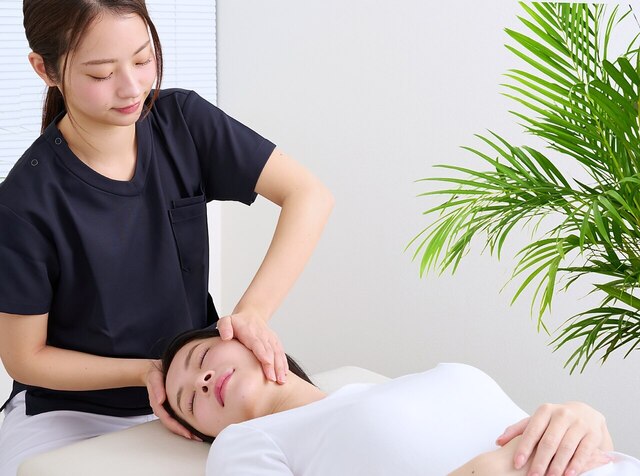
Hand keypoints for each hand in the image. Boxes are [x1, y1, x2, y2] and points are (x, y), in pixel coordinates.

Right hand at [145, 360, 201, 440]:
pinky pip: (179, 415)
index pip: (168, 420)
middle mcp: (163, 409)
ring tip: (198, 434)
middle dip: (184, 432)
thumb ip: (157, 388)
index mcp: (158, 404)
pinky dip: (187, 421)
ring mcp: (168, 408)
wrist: (154, 370)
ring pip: (176, 422)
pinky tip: (196, 422)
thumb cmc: (155, 374)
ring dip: (186, 429)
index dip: (178, 428)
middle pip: (173, 424)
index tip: (187, 433)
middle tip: (197, 438)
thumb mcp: (154, 378)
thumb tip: (160, 400)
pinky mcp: (173, 404)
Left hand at [216, 311, 287, 383]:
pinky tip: (284, 373)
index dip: (263, 354)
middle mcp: (262, 335)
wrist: (251, 314)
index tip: (267, 363)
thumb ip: (224, 327)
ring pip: (277, 353)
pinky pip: (280, 352)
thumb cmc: (236, 322)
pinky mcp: (275, 341)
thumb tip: (226, 337)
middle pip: (269, 351)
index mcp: (250, 332)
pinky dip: (283, 363)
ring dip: (280, 366)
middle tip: (274, 379)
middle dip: (273, 366)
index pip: (257, 344)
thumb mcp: (225, 321)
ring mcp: (270, 338)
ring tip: (281, 380)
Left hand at [496, 402, 613, 475]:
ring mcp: (579, 423)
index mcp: (545, 410)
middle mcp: (562, 414)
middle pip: (549, 441)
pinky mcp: (593, 434)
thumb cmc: (555, 421)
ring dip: (557, 466)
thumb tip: (499, 442)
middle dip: (540, 461)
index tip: (517, 463)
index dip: (524, 448)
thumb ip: (519, 430)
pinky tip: (569, 475)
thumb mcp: (537, 421)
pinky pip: (583, 451)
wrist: (586, 413)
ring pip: (566, 447)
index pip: (532, 430)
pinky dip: (576, 465)